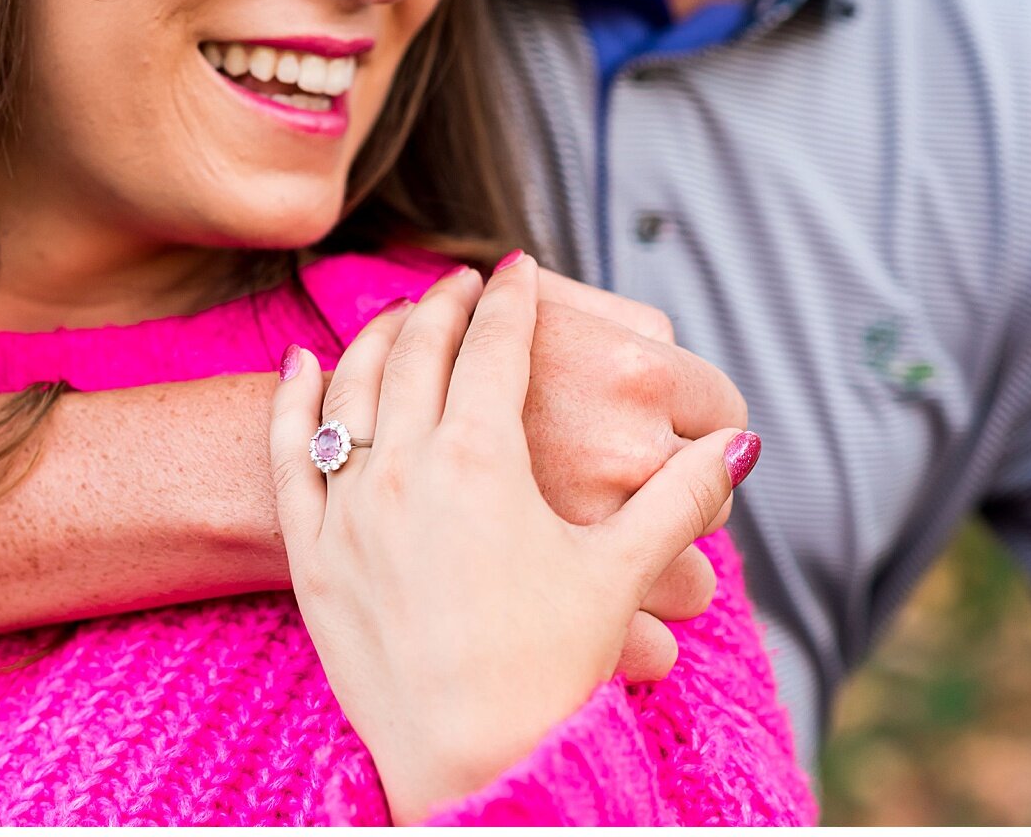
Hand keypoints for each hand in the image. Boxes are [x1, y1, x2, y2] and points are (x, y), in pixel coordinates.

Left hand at [271, 254, 748, 823]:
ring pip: (351, 386)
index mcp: (484, 458)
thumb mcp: (620, 572)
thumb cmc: (549, 669)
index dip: (511, 300)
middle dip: (443, 305)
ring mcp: (350, 504)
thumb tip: (743, 445)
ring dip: (376, 337)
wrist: (466, 761)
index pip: (496, 347)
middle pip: (419, 351)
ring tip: (399, 314)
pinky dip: (290, 398)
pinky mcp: (311, 548)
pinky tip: (300, 362)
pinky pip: (287, 450)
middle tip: (459, 282)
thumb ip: (683, 497)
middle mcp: (407, 465)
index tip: (517, 269)